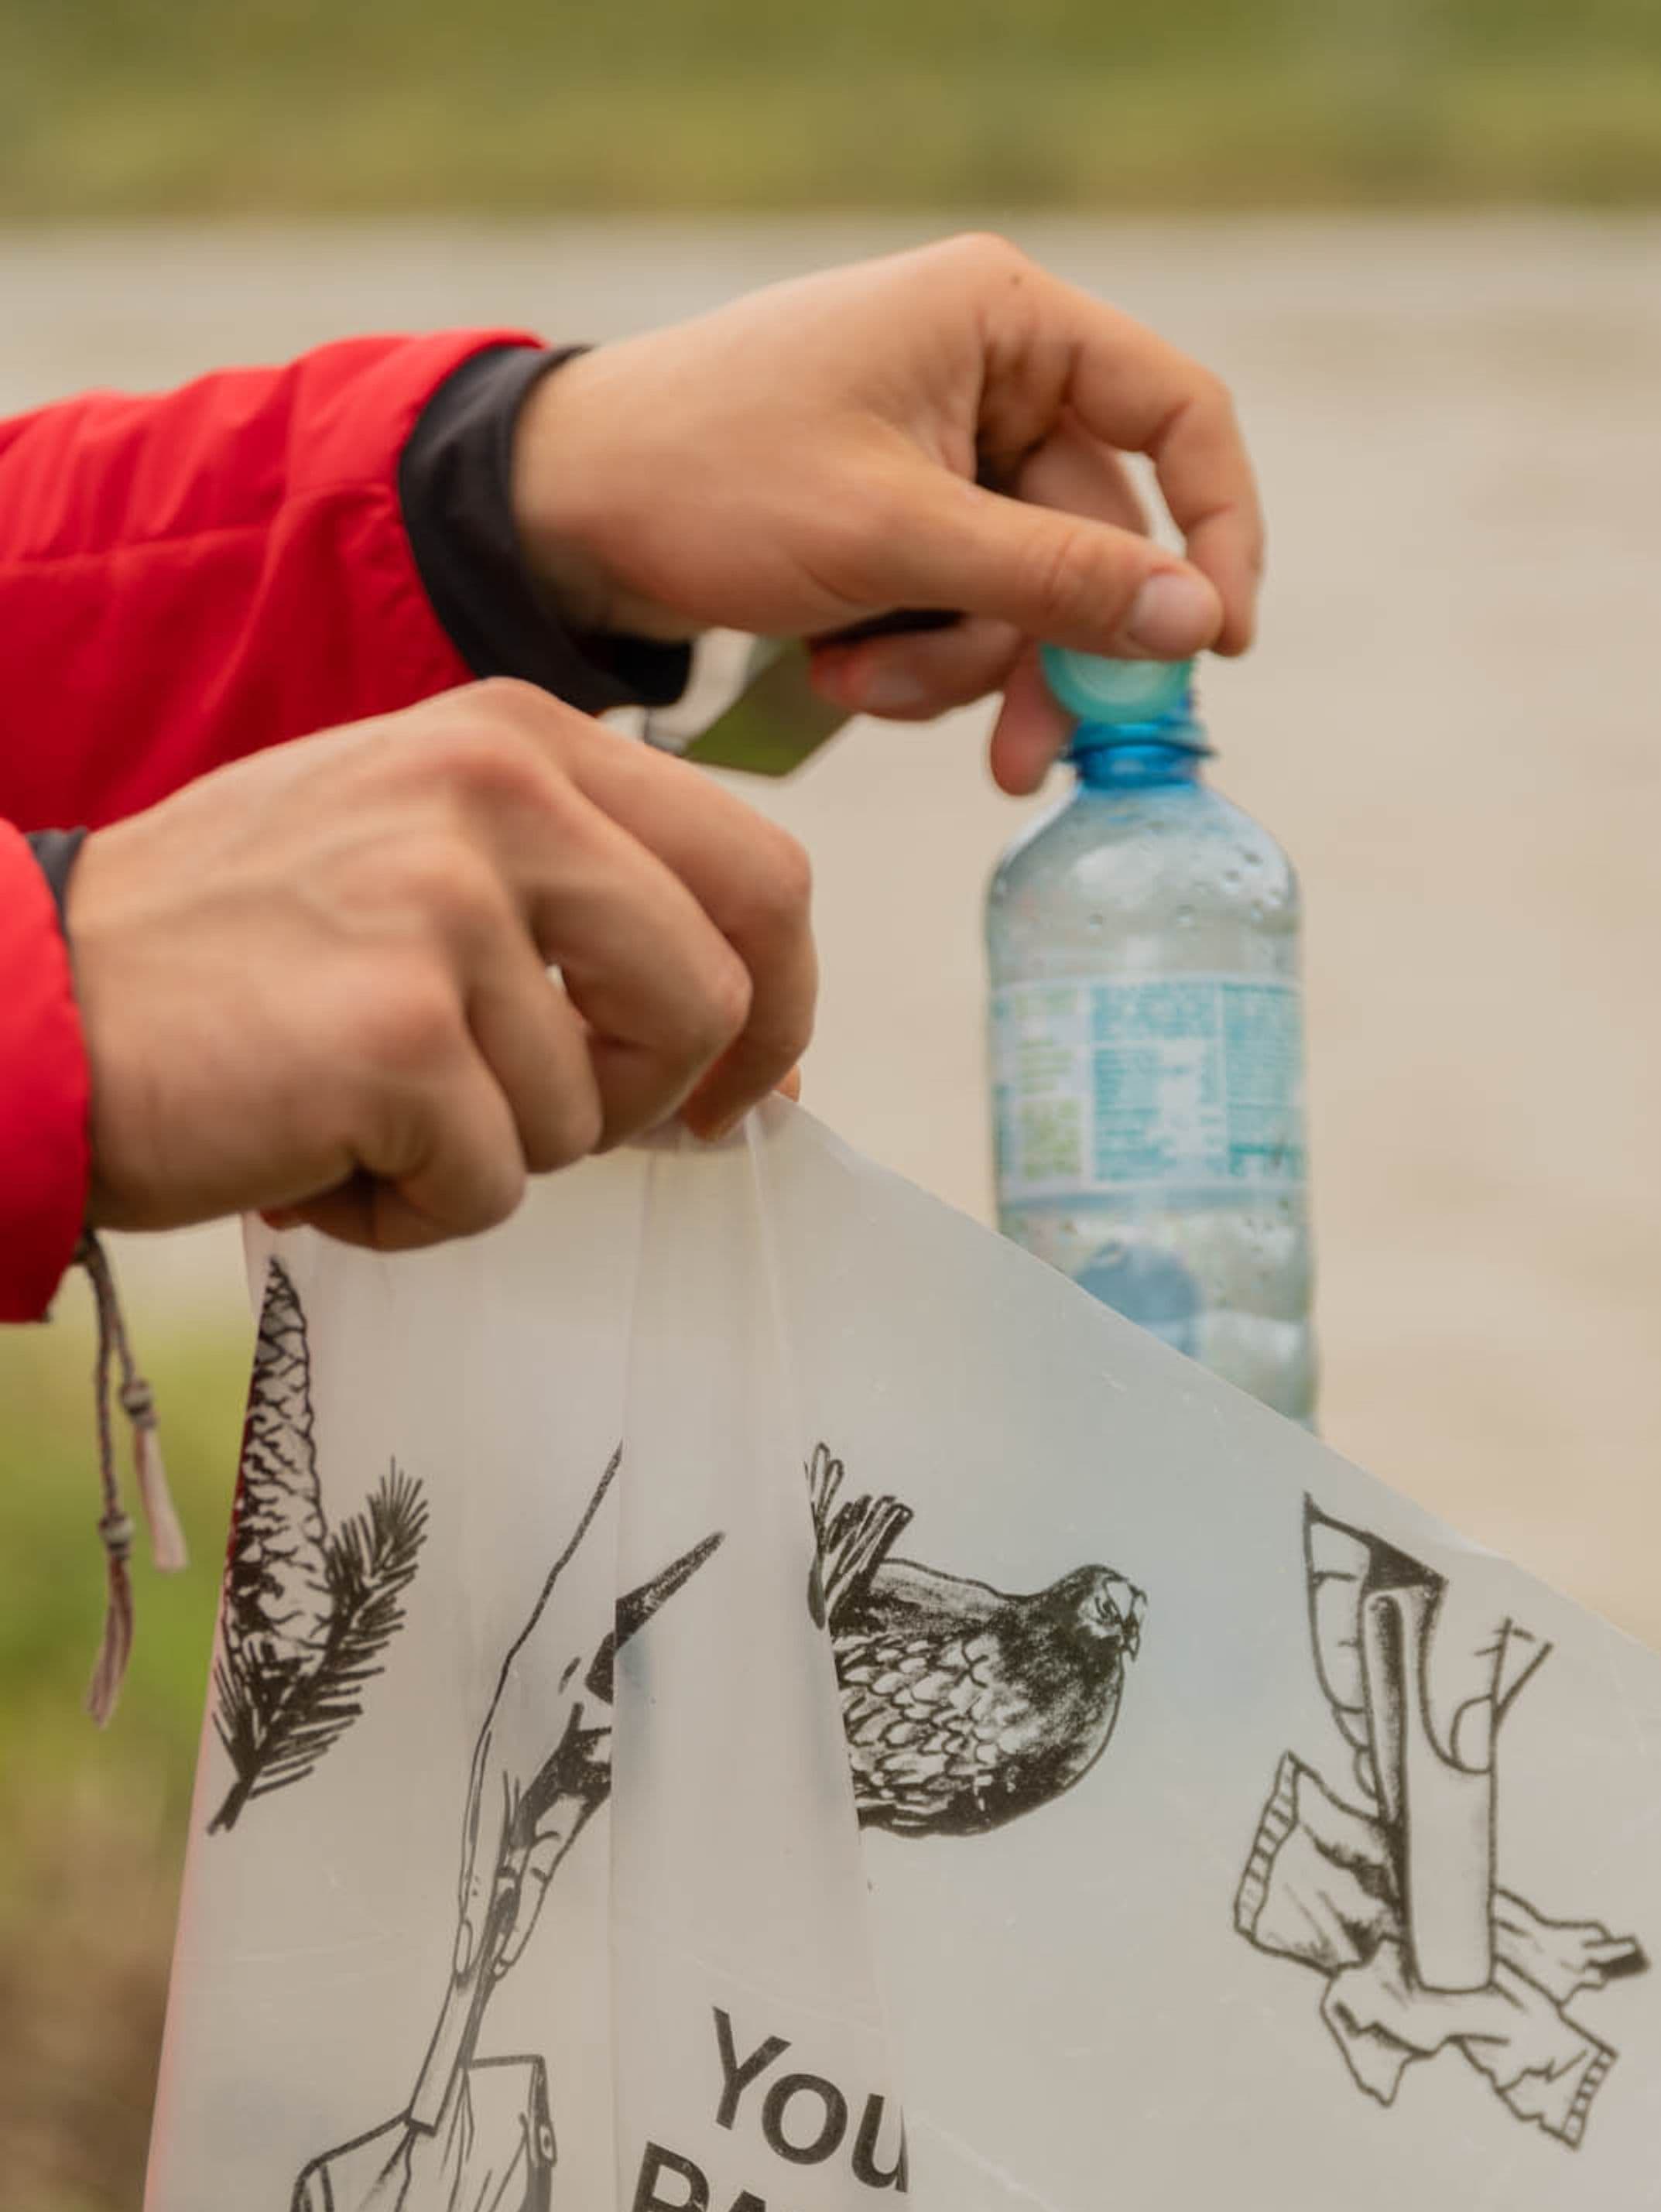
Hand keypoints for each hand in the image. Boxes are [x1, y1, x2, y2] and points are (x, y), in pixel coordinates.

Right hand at [68, 677, 816, 1244]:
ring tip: (361, 1117)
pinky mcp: (399, 1031)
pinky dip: (408, 1213)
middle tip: (516, 1124)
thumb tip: (751, 1045)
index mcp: (522, 739)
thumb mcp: (420, 855)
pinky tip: (314, 1158)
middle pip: (713, 996)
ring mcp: (447, 904)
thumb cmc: (230, 956)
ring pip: (592, 1114)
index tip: (730, 1091)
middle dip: (638, 1100)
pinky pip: (493, 1187)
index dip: (776, 1009)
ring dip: (487, 1162)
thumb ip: (582, 907)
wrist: (33, 1001)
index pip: (760, 871)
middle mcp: (498, 791)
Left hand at [510, 234, 1263, 793]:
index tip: (1216, 644)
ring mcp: (948, 450)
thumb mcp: (893, 538)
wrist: (562, 512)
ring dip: (960, 670)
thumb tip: (1197, 624)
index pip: (1176, 413)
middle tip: (1021, 765)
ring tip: (865, 689)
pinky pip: (968, 611)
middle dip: (1045, 655)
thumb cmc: (708, 480)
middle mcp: (991, 371)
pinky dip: (917, 661)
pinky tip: (840, 672)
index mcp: (1003, 318)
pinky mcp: (907, 520)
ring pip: (1031, 595)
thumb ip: (1053, 582)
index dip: (1218, 529)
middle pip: (1100, 538)